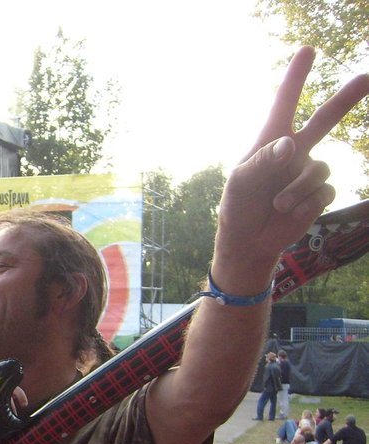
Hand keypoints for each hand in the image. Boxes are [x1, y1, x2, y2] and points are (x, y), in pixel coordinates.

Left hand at [214, 48, 368, 285]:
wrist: (249, 240)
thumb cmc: (238, 206)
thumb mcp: (241, 182)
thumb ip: (263, 161)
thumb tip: (290, 144)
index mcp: (271, 142)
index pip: (285, 104)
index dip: (296, 77)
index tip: (307, 51)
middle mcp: (294, 152)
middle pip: (325, 119)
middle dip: (346, 99)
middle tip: (366, 77)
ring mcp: (308, 171)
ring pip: (319, 169)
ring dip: (297, 189)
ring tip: (277, 205)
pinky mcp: (319, 193)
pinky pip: (324, 191)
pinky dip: (306, 203)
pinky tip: (289, 212)